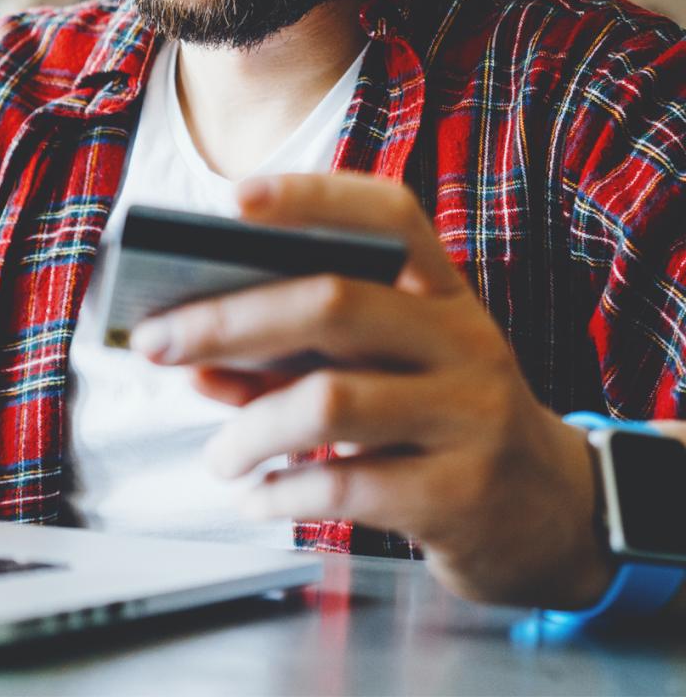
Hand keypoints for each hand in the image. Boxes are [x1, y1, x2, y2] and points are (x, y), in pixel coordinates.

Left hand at [129, 171, 613, 607]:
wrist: (552, 512)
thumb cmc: (438, 416)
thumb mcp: (390, 366)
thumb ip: (293, 351)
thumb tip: (191, 356)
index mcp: (443, 291)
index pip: (388, 214)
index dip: (313, 196)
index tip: (235, 199)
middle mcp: (465, 339)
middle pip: (332, 303)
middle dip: (227, 320)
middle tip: (156, 342)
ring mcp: (470, 416)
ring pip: (330, 401)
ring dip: (248, 428)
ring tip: (218, 456)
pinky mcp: (461, 495)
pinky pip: (346, 487)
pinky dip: (282, 492)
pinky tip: (256, 497)